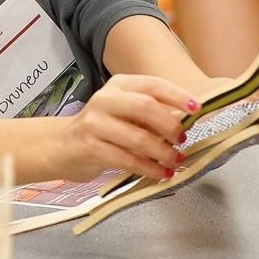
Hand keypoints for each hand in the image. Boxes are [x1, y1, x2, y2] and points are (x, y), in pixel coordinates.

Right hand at [51, 74, 197, 182]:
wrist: (62, 147)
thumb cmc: (102, 129)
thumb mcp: (124, 112)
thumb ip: (151, 112)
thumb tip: (187, 119)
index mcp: (119, 85)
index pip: (152, 85)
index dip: (177, 95)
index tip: (197, 108)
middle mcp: (105, 99)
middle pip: (144, 106)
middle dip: (170, 125)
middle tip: (182, 140)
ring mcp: (95, 123)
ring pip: (137, 137)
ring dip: (162, 152)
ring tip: (175, 161)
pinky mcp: (90, 147)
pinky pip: (126, 159)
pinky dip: (148, 168)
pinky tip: (160, 173)